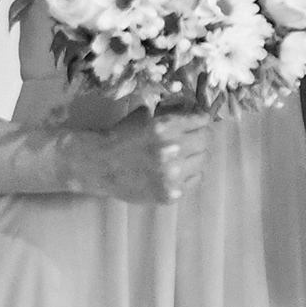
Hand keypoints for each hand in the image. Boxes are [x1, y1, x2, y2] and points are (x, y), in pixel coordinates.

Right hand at [78, 110, 215, 205]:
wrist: (99, 166)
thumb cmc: (120, 137)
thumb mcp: (143, 117)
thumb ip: (168, 116)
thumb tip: (192, 113)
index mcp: (166, 127)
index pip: (202, 121)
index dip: (201, 121)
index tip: (199, 123)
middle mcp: (173, 149)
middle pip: (206, 140)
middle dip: (201, 137)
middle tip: (194, 139)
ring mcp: (173, 174)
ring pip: (203, 161)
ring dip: (196, 156)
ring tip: (185, 156)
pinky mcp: (171, 193)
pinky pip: (195, 180)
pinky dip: (190, 174)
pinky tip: (178, 171)